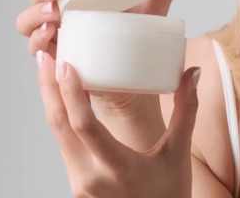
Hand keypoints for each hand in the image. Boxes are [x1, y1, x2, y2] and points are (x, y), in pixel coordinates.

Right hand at [16, 0, 186, 112]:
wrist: (135, 83)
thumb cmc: (136, 41)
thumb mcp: (151, 12)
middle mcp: (66, 10)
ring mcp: (57, 34)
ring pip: (29, 20)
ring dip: (34, 14)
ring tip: (53, 14)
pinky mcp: (57, 58)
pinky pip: (37, 49)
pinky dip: (38, 41)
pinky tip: (49, 37)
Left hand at [37, 50, 199, 197]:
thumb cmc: (169, 196)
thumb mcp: (179, 153)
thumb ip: (186, 110)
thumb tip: (193, 72)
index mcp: (117, 168)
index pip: (84, 126)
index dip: (70, 93)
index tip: (65, 64)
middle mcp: (90, 177)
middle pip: (59, 126)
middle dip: (49, 88)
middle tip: (46, 56)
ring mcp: (79, 183)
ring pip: (57, 135)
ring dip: (51, 101)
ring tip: (49, 70)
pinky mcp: (77, 184)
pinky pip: (63, 145)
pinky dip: (61, 118)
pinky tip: (60, 100)